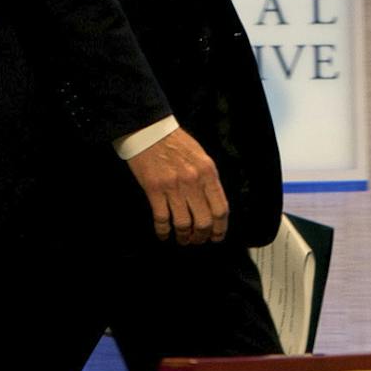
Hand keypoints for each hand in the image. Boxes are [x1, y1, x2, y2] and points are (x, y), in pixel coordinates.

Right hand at [125, 122, 228, 244]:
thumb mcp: (201, 156)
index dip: (220, 228)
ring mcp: (173, 187)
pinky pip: (161, 219)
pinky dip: (163, 231)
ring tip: (182, 239)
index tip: (217, 236)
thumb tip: (212, 205)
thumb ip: (208, 179)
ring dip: (183, 237)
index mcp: (208, 172)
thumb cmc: (175, 142)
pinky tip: (163, 235)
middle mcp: (193, 181)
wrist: (149, 130)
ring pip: (183, 224)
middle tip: (197, 240)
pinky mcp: (154, 189)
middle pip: (203, 221)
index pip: (221, 209)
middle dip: (201, 236)